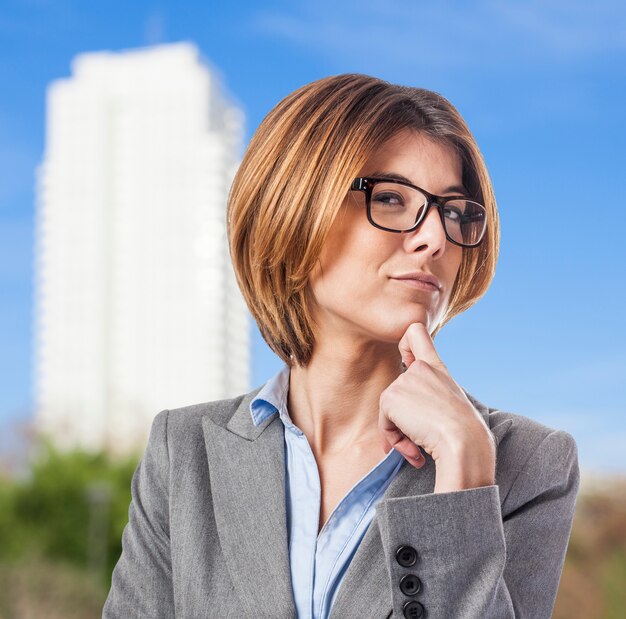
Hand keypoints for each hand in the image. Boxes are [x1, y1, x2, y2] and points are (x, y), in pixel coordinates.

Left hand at [378, 322, 495, 492]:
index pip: (415, 332)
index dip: (404, 344)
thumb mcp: (450, 403)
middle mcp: (419, 369)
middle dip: (403, 419)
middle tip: (421, 436)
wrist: (463, 444)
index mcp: (436, 368)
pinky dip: (394, 440)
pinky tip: (414, 449)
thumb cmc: (464, 433)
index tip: (405, 360)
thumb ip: (429, 396)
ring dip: (400, 434)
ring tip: (420, 446)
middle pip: (396, 393)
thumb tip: (405, 415)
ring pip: (390, 412)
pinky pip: (384, 424)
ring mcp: (403, 381)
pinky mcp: (390, 397)